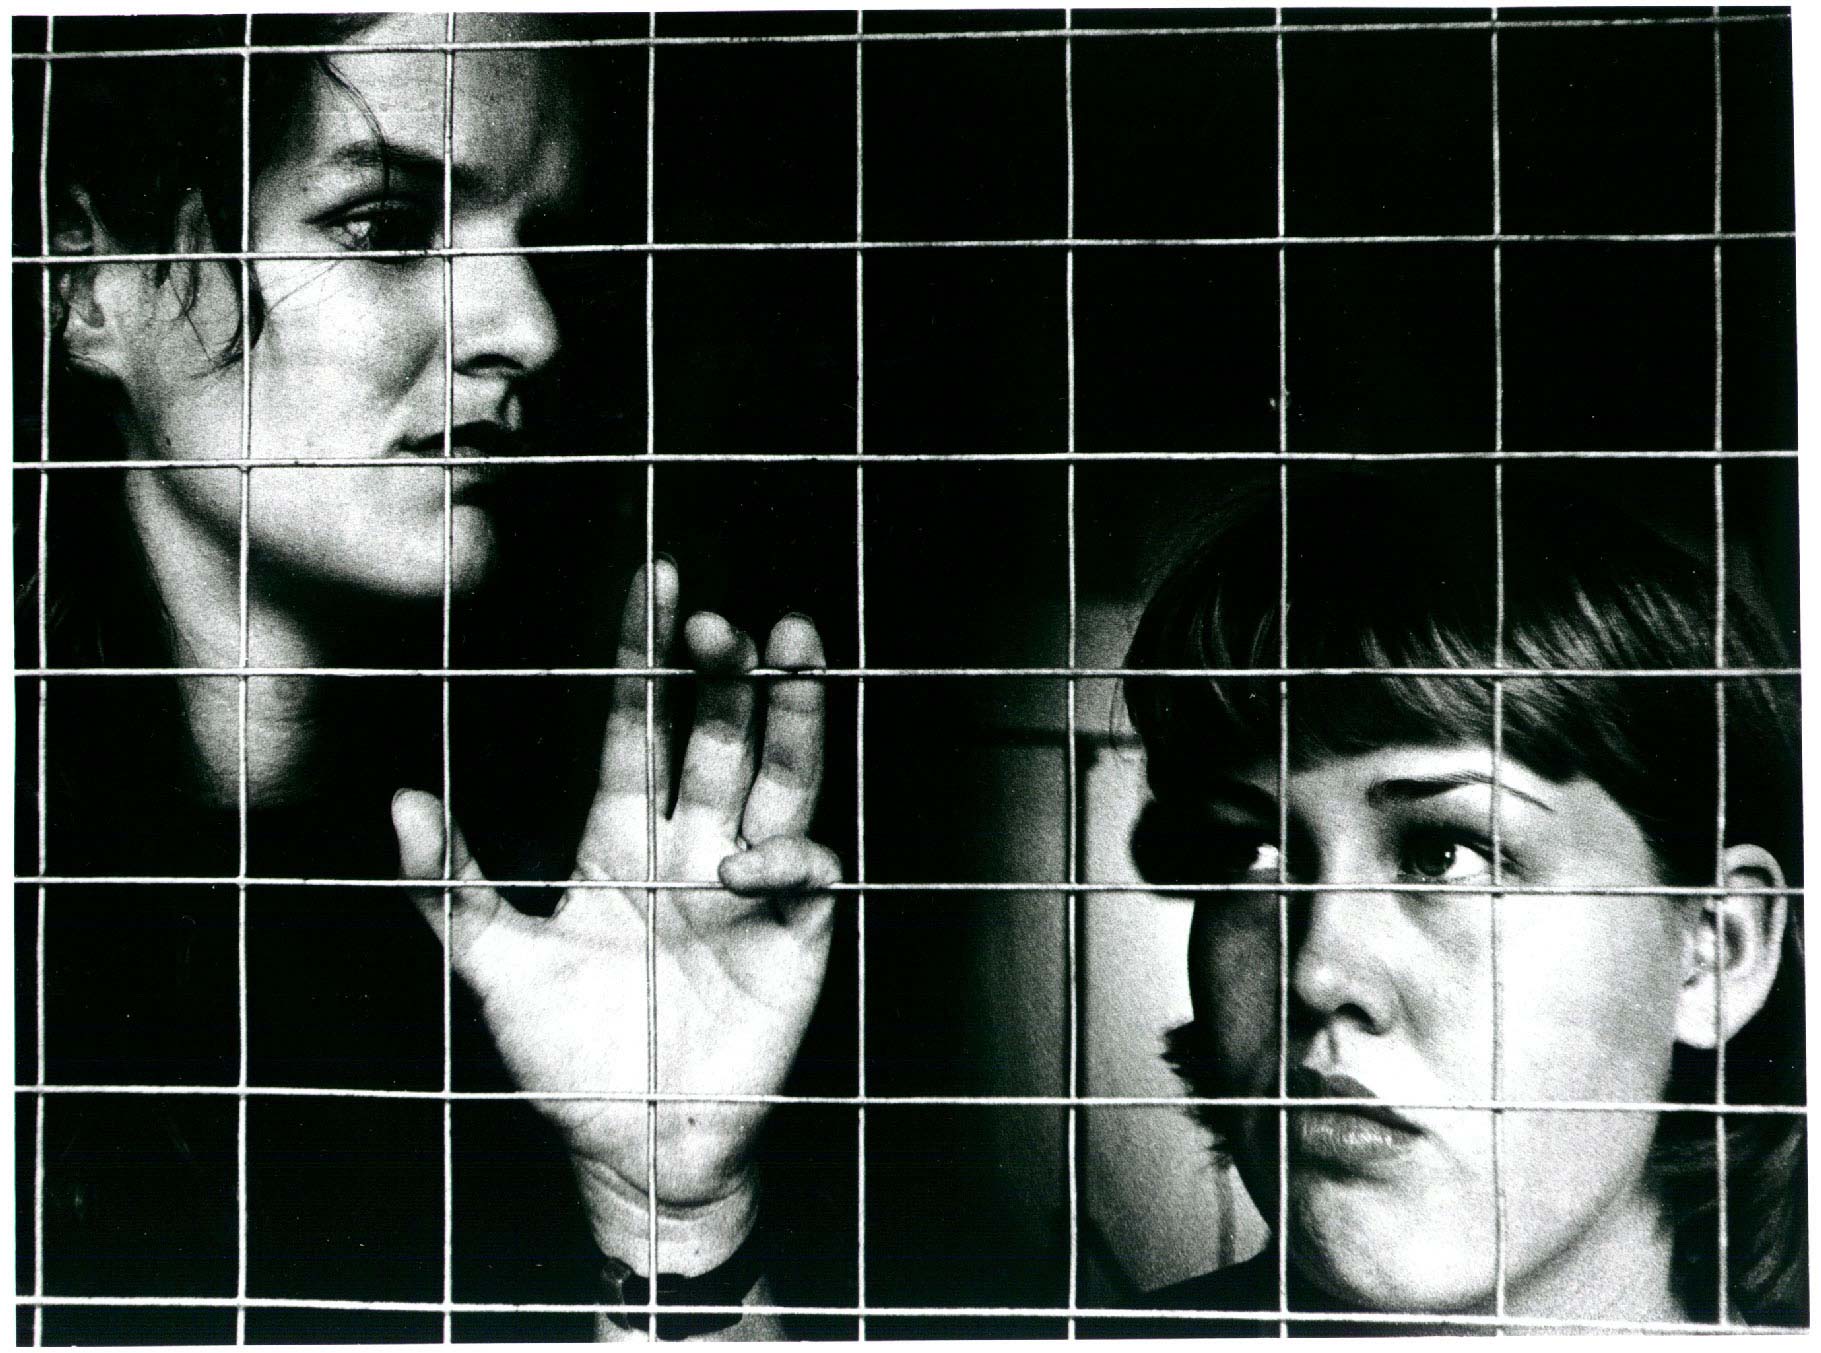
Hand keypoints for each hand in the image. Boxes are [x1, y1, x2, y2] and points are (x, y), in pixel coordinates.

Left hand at [392, 559, 837, 1273]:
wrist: (630, 1147)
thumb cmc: (562, 1057)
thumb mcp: (490, 965)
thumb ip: (448, 884)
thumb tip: (403, 799)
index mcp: (620, 837)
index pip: (637, 724)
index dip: (644, 655)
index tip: (656, 581)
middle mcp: (689, 843)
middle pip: (715, 735)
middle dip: (720, 672)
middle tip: (717, 618)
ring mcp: (746, 885)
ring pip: (779, 777)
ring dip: (789, 715)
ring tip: (793, 647)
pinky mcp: (795, 934)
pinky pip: (804, 872)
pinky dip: (780, 858)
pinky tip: (738, 862)